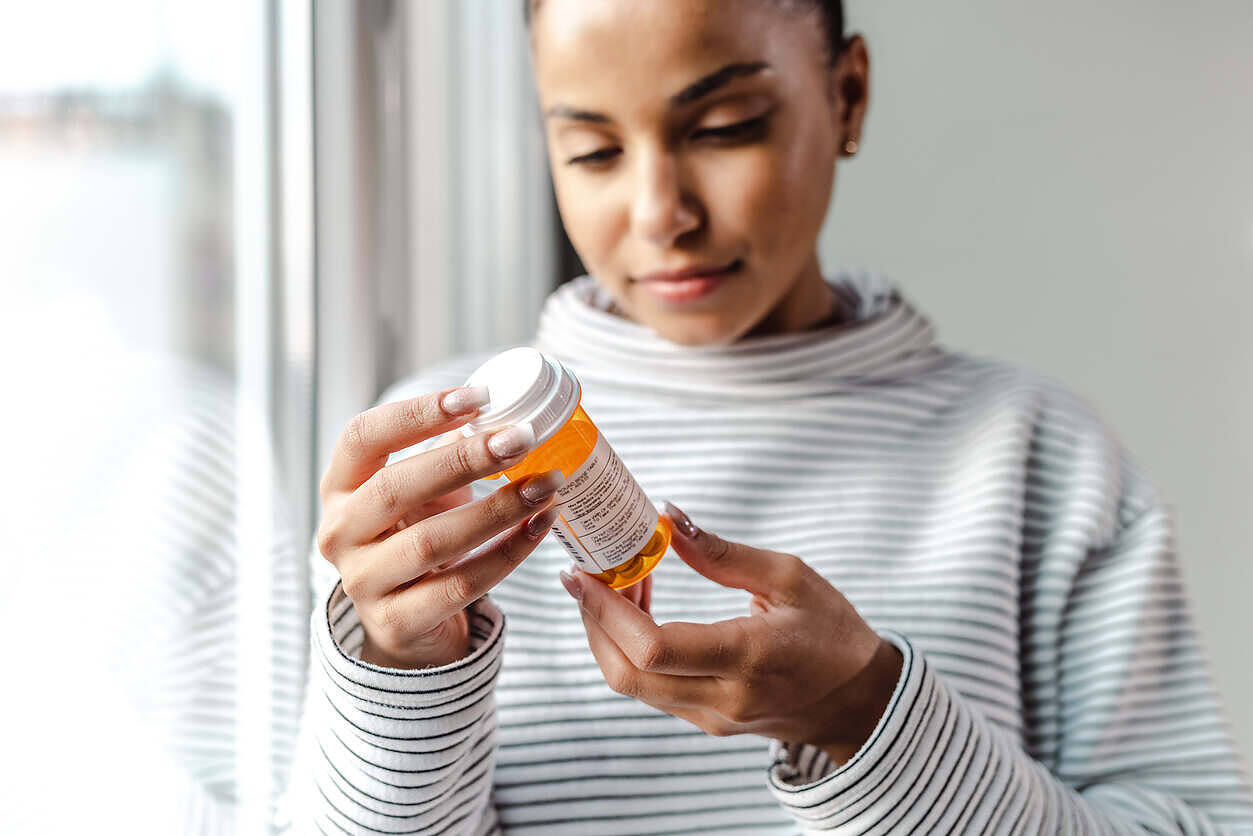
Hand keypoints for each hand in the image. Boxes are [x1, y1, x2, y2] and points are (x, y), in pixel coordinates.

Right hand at [317, 386, 563, 668]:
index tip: (478, 397)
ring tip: (546, 484)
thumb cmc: (416, 536)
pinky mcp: (396, 622)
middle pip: (395, 488)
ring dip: (497, 509)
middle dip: (464, 460)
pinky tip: (541, 526)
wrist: (406, 623)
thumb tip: (506, 410)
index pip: (362, 437)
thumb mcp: (422, 492)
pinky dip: (508, 553)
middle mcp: (339, 533)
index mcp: (339, 487)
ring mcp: (362, 582)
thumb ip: (448, 452)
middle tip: (522, 439)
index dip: (418, 414)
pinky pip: (460, 585)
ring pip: (431, 542)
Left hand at [560, 503, 901, 763]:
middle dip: (593, 622)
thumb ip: (721, 553)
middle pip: (626, 673)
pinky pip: (651, 689)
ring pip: (632, 684)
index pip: (653, 647)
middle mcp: (723, 698)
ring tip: (620, 583)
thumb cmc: (832, 631)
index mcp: (748, 658)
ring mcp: (712, 718)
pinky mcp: (707, 722)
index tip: (581, 574)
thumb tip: (665, 517)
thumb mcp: (790, 577)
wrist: (861, 701)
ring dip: (610, 634)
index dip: (606, 611)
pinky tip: (641, 610)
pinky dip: (632, 649)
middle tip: (588, 574)